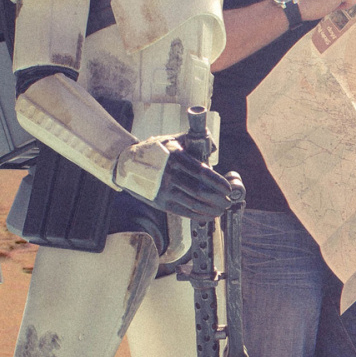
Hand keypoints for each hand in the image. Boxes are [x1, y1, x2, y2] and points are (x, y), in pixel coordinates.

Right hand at [114, 137, 232, 217]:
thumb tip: (212, 146)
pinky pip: (184, 211)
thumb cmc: (154, 151)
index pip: (202, 172)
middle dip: (218, 198)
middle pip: (200, 191)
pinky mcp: (160, 202)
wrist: (127, 164)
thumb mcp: (171, 140)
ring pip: (193, 204)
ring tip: (221, 209)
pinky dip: (198, 215)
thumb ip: (192, 141)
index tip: (228, 188)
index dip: (218, 182)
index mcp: (175, 157)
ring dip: (211, 209)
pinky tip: (208, 215)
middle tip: (228, 200)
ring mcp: (164, 190)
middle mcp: (170, 175)